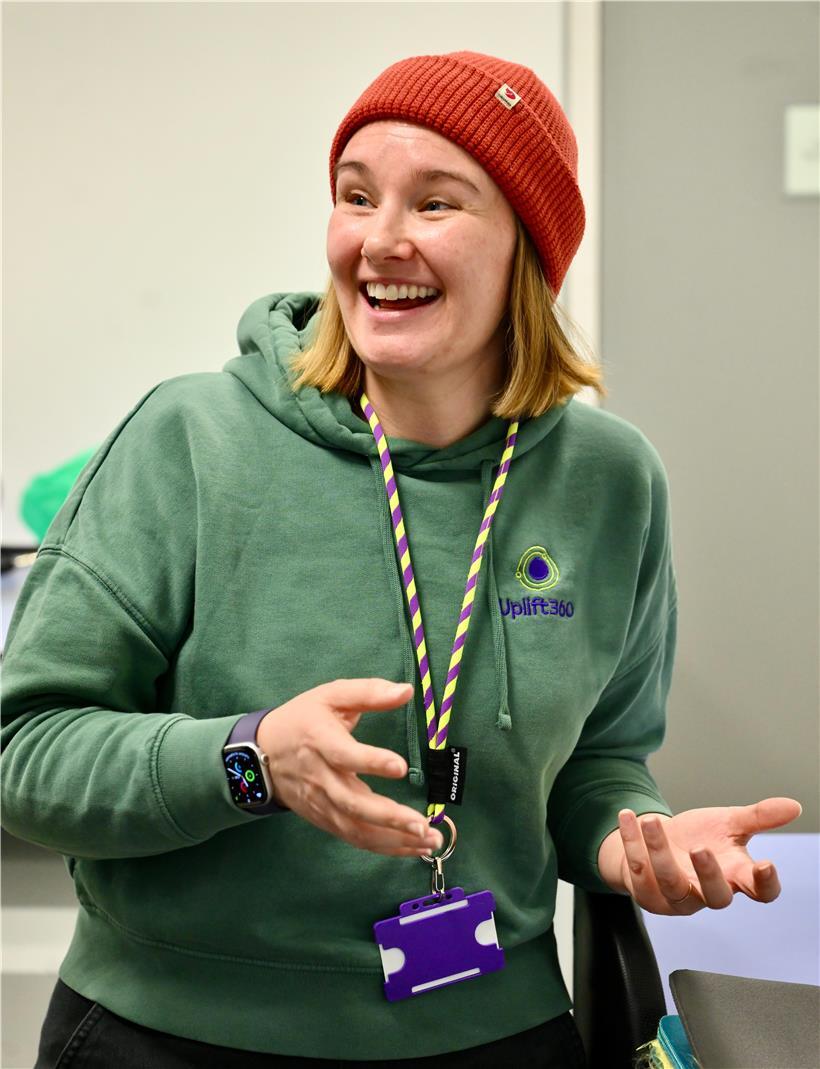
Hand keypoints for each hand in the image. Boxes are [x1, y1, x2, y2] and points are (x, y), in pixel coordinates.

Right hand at [256, 678, 443, 856]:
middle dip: (389, 817)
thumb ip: (369, 692)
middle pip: (352, 803)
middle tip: (422, 825)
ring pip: (355, 828)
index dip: (371, 762)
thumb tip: (406, 690)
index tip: (400, 766)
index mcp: (320, 740)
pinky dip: (384, 847)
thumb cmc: (302, 719)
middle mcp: (320, 777)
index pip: (344, 754)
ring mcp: (321, 803)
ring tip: (428, 840)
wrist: (261, 753)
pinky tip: (411, 847)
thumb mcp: (331, 695)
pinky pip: (354, 837)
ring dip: (393, 839)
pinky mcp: (324, 819)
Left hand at [597, 797, 801, 914]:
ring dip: (659, 851)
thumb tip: (793, 805)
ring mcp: (677, 897)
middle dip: (709, 874)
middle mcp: (707, 893)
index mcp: (734, 876)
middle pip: (717, 898)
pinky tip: (628, 817)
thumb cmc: (700, 837)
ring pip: (671, 883)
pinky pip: (638, 870)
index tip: (766, 866)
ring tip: (652, 821)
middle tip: (701, 847)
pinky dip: (631, 842)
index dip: (765, 884)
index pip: (760, 891)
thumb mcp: (729, 823)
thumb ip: (758, 817)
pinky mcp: (647, 893)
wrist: (658, 843)